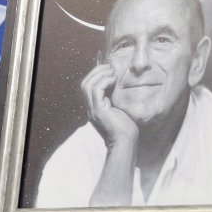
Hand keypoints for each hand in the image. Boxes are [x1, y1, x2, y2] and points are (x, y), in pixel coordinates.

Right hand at [81, 63, 139, 206]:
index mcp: (94, 107)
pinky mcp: (99, 111)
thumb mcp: (119, 109)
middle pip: (85, 84)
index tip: (109, 69)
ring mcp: (93, 110)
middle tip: (110, 67)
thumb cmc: (126, 128)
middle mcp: (90, 108)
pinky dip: (104, 81)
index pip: (88, 86)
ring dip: (100, 74)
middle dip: (96, 72)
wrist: (126, 143)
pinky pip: (96, 90)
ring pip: (88, 85)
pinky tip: (113, 80)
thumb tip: (120, 83)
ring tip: (112, 72)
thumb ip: (115, 99)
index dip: (96, 75)